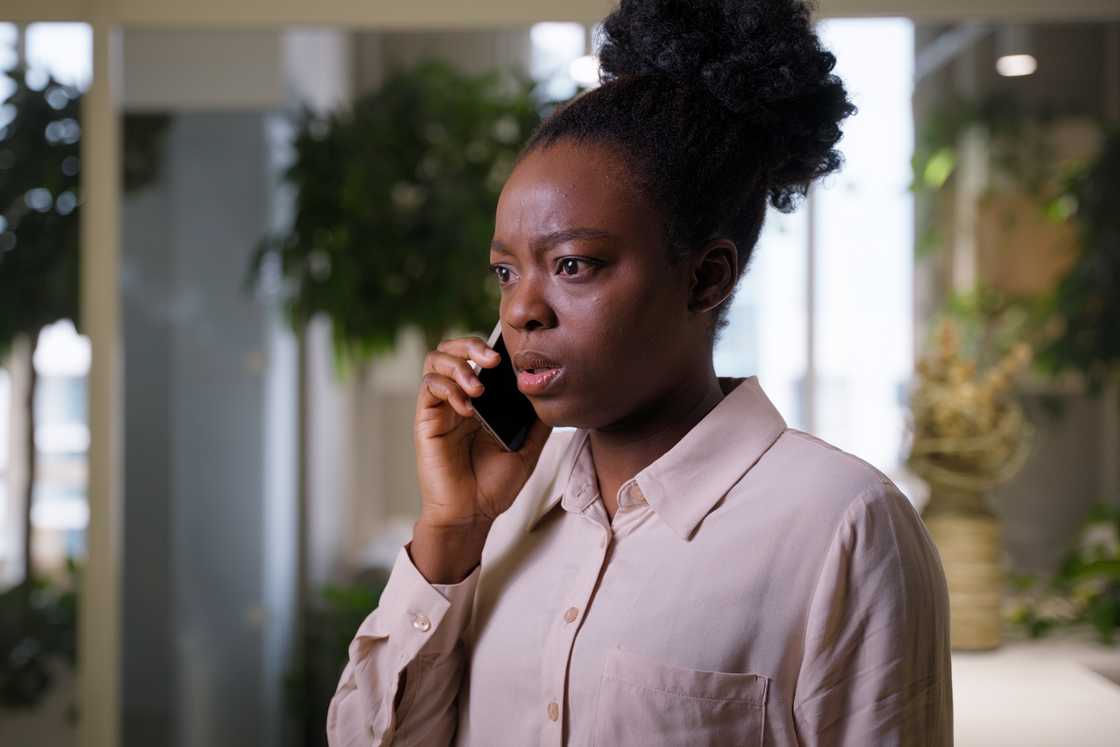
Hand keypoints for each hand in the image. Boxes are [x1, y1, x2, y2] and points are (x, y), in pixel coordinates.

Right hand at [414, 334, 552, 533]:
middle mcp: (458, 398)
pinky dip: (448, 389)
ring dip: (458, 365)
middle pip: (452, 349)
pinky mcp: (427, 420)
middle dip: (471, 345)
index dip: (489, 346)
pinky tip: (467, 408)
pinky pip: (429, 388)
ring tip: (478, 387)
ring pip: (435, 360)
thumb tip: (553, 393)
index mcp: (481, 400)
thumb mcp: (528, 448)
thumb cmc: (496, 484)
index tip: (511, 355)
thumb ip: (538, 421)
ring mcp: (441, 407)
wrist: (473, 514)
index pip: (478, 356)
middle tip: (493, 360)